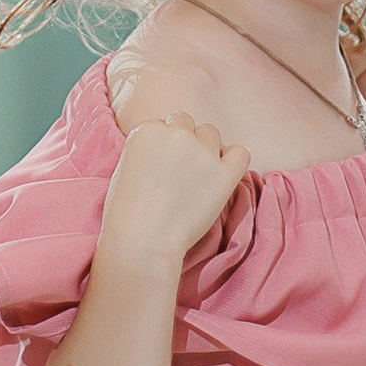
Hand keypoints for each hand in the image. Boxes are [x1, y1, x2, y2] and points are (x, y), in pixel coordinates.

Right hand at [102, 112, 250, 272]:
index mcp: (148, 130)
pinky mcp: (223, 174)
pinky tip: (223, 176)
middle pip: (187, 124)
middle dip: (185, 142)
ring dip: (206, 149)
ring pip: (211, 134)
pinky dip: (233, 161)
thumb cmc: (127, 214)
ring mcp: (202, 152)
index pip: (164, 124)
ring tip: (197, 178)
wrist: (142, 242)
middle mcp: (176, 133)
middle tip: (180, 172)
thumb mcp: (125, 169)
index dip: (164, 146)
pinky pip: (240, 153)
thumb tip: (167, 154)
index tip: (162, 167)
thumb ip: (148, 151)